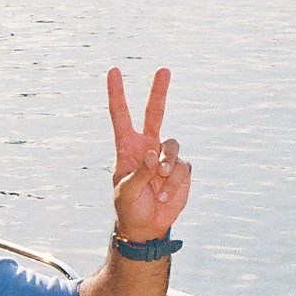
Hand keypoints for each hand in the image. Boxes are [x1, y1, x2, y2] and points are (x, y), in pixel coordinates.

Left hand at [106, 67, 191, 241]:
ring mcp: (165, 157)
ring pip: (173, 145)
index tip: (113, 70)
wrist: (147, 226)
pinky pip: (182, 168)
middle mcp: (147, 146)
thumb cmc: (129, 207)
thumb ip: (140, 172)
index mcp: (127, 148)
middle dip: (158, 91)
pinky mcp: (181, 170)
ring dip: (168, 163)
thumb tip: (154, 155)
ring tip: (161, 180)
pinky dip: (175, 184)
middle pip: (154, 113)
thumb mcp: (127, 191)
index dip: (117, 93)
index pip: (120, 116)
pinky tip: (165, 197)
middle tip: (164, 69)